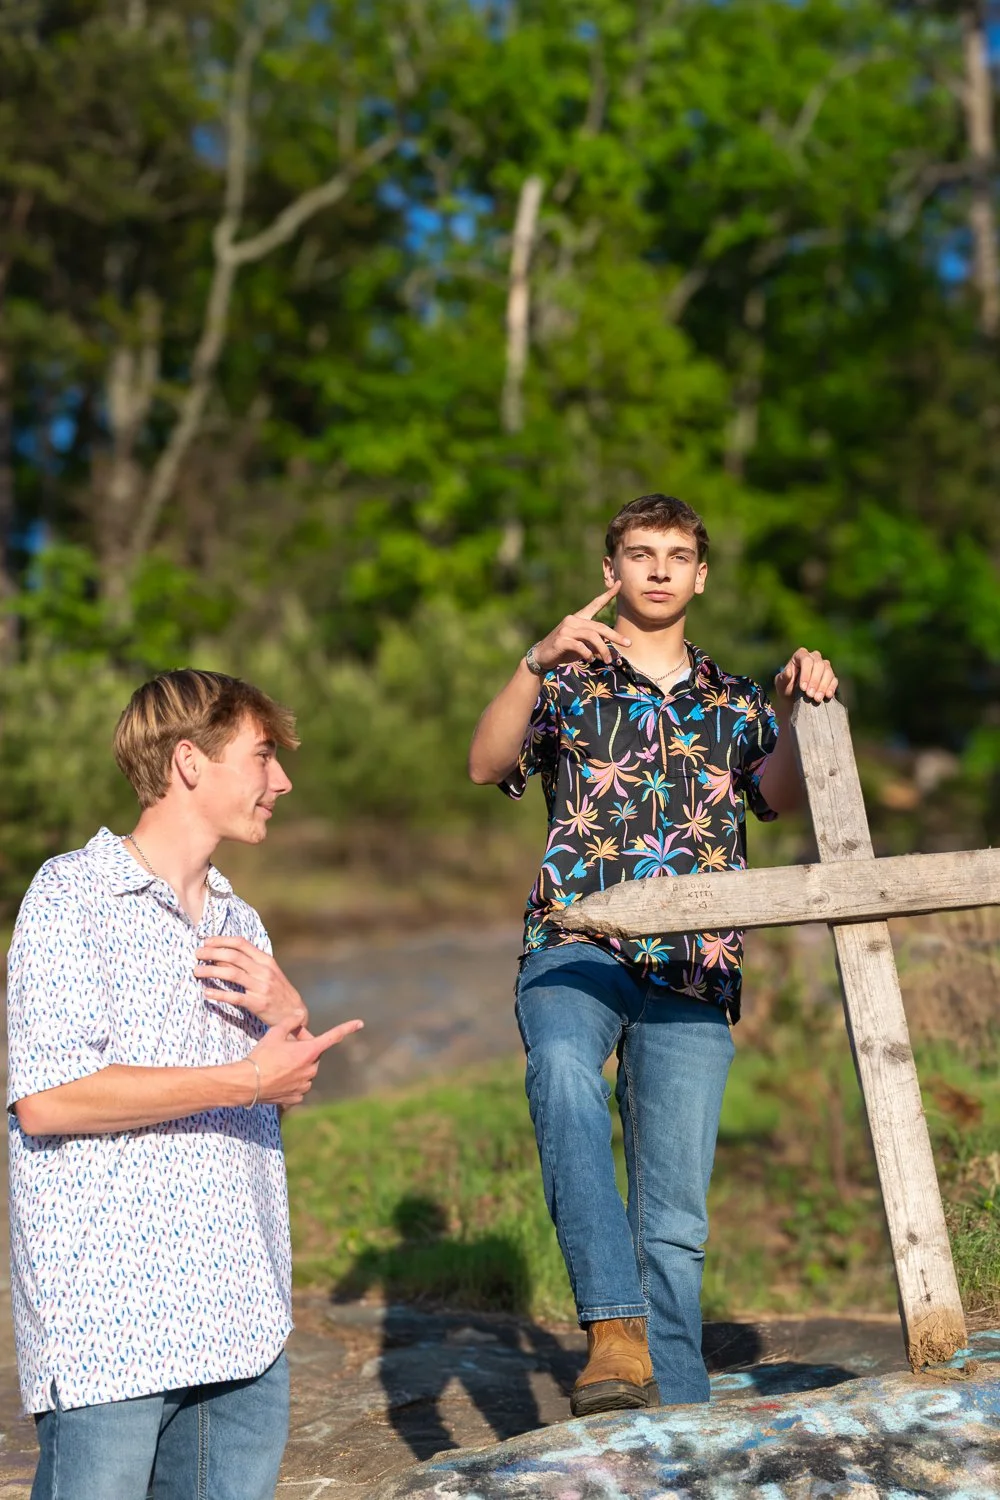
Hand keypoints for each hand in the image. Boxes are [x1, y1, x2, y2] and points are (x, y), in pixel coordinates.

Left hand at [195, 936, 307, 1029]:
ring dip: (211, 971)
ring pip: (232, 974)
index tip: (206, 941)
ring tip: (196, 971)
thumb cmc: (277, 990)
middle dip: (212, 952)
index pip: (241, 943)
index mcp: (266, 960)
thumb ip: (249, 963)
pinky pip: (235, 997)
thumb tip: (221, 956)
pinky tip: (207, 993)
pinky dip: (219, 994)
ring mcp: (261, 987)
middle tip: (197, 954)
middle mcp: (264, 971)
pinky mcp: (258, 1004)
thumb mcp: (268, 972)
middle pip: (233, 956)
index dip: (222, 940)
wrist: (295, 1012)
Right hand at [249, 1015, 363, 1108]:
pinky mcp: (297, 1097)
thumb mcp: (274, 1033)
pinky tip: (278, 1079)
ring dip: (298, 1066)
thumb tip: (301, 1014)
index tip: (360, 1023)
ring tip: (277, 1065)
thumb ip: (291, 1021)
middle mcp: (311, 1069)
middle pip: (313, 1054)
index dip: (347, 1028)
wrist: (247, 1083)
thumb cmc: (261, 1056)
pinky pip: (300, 1086)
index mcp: (309, 1051)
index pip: (332, 1036)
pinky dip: (292, 1082)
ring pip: (307, 1071)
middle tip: (285, 1048)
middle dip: (303, 1050)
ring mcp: (306, 1084)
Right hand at [532, 581, 630, 670]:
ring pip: (592, 636)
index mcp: (578, 618)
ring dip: (602, 650)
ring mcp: (566, 629)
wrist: (542, 656)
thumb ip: (593, 643)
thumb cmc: (563, 650)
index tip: (619, 584)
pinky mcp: (561, 640)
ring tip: (607, 660)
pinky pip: (581, 646)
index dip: (608, 595)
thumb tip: (607, 652)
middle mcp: (573, 620)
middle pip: (599, 627)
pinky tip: (590, 660)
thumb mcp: (580, 644)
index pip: (595, 604)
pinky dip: (588, 654)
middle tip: (628, 644)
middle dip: (615, 636)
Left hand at [774, 648, 837, 709]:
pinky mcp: (831, 676)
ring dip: (823, 686)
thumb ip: (783, 677)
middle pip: (819, 665)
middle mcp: (814, 657)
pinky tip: (827, 696)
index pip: (806, 660)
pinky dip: (831, 688)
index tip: (803, 688)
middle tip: (810, 695)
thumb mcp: (780, 684)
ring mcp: (824, 666)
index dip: (806, 674)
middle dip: (815, 681)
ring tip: (817, 699)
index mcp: (800, 655)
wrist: (794, 698)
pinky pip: (834, 680)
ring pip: (828, 672)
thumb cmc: (786, 687)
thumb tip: (788, 671)